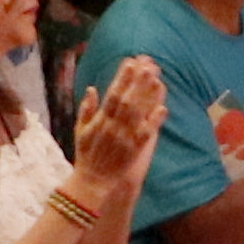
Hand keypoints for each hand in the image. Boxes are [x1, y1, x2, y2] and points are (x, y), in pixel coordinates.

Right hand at [70, 54, 168, 187]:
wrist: (92, 181)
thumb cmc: (86, 155)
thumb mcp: (80, 131)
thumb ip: (86, 110)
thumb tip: (92, 89)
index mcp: (100, 121)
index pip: (112, 94)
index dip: (122, 78)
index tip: (130, 62)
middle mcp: (113, 127)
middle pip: (128, 100)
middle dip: (138, 81)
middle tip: (148, 64)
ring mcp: (125, 138)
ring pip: (139, 113)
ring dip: (148, 95)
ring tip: (157, 78)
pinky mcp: (135, 150)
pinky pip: (147, 133)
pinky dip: (154, 120)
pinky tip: (163, 108)